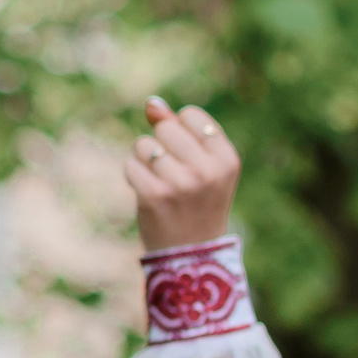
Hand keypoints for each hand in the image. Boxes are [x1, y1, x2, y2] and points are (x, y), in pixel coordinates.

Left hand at [124, 96, 240, 251]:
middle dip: (161, 145)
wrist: (191, 255)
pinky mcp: (155, 196)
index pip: (191, 115)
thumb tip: (151, 103)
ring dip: (145, 162)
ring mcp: (181, 184)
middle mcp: (208, 171)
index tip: (190, 158)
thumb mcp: (200, 165)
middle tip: (174, 175)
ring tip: (161, 185)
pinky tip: (149, 195)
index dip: (181, 132)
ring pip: (145, 145)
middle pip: (165, 127)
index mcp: (227, 160)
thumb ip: (178, 129)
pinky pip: (131, 165)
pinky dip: (135, 177)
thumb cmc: (195, 203)